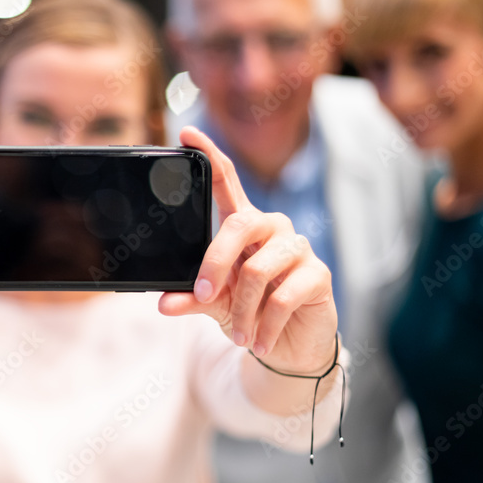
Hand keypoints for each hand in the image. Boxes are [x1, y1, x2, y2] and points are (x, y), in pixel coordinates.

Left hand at [159, 127, 337, 374]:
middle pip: (239, 224)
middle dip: (214, 263)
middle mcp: (272, 228)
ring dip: (242, 309)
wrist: (290, 348)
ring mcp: (297, 248)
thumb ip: (191, 298)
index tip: (186, 134)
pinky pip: (283, 297)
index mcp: (243, 227)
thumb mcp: (215, 305)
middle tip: (203, 295)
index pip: (227, 182)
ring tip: (239, 335)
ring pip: (257, 268)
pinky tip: (260, 341)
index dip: (210, 156)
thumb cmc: (250, 313)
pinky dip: (265, 325)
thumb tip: (164, 303)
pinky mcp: (318, 275)